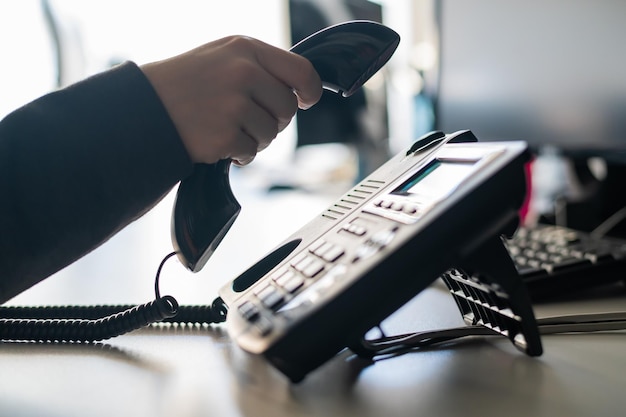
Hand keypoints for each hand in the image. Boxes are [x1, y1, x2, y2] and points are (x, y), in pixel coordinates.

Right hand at [141, 36, 322, 165]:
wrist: (144, 109)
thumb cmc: (186, 85)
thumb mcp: (222, 57)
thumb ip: (260, 67)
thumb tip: (300, 91)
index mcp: (245, 49)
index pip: (301, 71)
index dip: (309, 91)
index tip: (305, 100)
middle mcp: (243, 73)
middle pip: (287, 108)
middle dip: (273, 120)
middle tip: (247, 119)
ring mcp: (233, 105)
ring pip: (271, 134)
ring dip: (254, 139)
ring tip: (226, 128)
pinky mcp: (224, 135)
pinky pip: (251, 153)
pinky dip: (238, 154)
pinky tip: (217, 142)